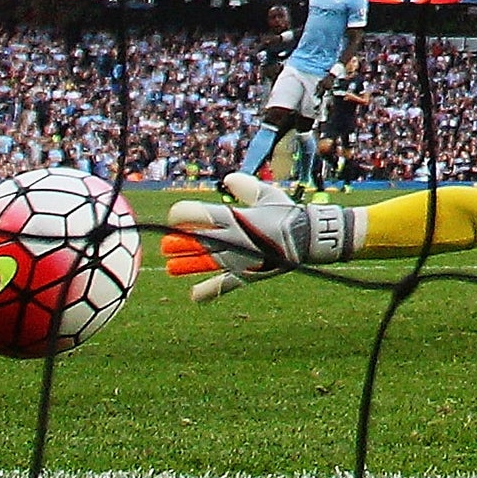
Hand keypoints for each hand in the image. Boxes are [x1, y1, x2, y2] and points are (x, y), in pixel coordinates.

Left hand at [161, 174, 358, 301]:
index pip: (193, 215)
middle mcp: (230, 239)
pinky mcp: (246, 274)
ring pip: (203, 264)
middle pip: (194, 241)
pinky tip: (195, 297)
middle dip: (178, 243)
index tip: (177, 216)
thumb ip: (245, 187)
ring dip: (185, 266)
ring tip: (173, 267)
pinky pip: (224, 285)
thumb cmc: (286, 213)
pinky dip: (208, 292)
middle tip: (168, 246)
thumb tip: (229, 179)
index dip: (181, 214)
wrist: (308, 239)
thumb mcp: (266, 194)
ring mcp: (236, 259)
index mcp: (233, 218)